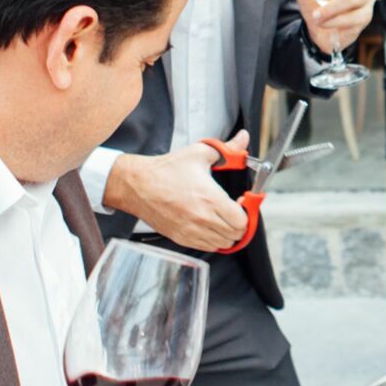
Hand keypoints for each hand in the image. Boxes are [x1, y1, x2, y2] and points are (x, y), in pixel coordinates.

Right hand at [104, 135, 248, 251]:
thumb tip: (243, 139)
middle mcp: (202, 219)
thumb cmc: (166, 170)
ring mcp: (191, 231)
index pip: (241, 220)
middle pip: (235, 234)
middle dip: (239, 222)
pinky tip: (209, 224)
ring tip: (222, 217)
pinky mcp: (181, 238)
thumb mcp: (200, 153)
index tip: (243, 202)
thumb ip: (228, 149)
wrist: (138, 185)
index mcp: (209, 198)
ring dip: (227, 232)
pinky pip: (207, 247)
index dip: (247, 212)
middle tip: (234, 210)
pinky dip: (213, 239)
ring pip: (222, 243)